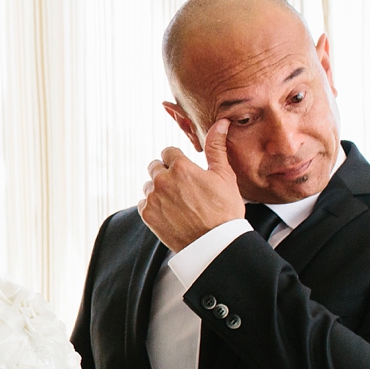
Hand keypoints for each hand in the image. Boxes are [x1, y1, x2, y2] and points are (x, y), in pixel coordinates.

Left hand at [140, 119, 245, 251]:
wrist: (217, 246)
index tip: (187, 174)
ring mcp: (153, 198)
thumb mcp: (225, 176)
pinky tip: (171, 214)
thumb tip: (220, 123)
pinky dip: (154, 207)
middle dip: (167, 174)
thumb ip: (216, 147)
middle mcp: (162, 180)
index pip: (168, 152)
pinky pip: (144, 203)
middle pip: (156, 167)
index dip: (179, 162)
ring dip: (159, 190)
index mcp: (180, 167)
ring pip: (149, 185)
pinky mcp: (147, 215)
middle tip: (184, 189)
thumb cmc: (225, 211)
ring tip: (179, 204)